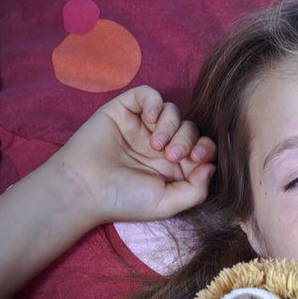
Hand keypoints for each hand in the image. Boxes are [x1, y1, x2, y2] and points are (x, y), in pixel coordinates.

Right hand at [46, 85, 216, 224]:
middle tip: (171, 156)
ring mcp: (143, 127)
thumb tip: (213, 167)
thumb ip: (196, 190)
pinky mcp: (125, 110)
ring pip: (173, 111)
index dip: (206, 149)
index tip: (196, 159)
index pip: (202, 148)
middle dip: (187, 140)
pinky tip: (149, 120)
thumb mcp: (167, 204)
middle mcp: (161, 144)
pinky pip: (149, 94)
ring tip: (155, 145)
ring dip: (171, 126)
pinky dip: (155, 103)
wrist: (84, 189)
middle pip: (191, 128)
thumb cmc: (124, 200)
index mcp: (174, 167)